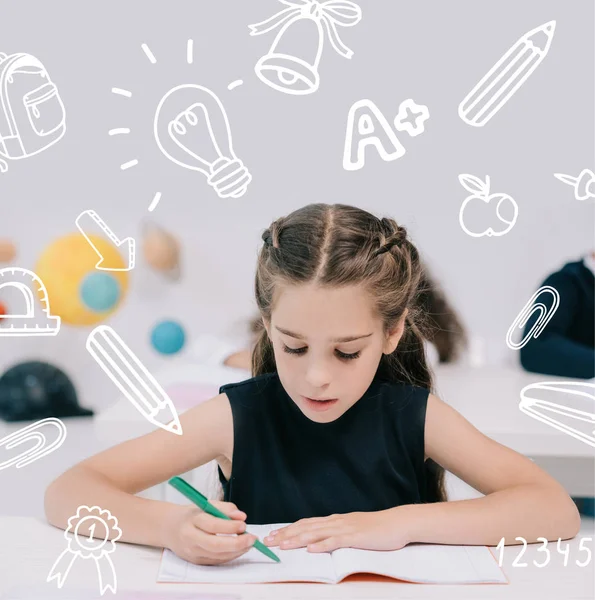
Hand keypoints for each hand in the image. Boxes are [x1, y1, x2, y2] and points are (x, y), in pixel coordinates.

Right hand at [163, 500, 256, 564]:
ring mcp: (192, 552)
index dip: (229, 526)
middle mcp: (190, 538)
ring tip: (249, 543)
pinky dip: (230, 556)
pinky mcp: (196, 561)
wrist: (170, 528)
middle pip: (214, 545)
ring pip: (217, 556)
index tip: (244, 524)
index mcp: (192, 520)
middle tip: (252, 538)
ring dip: (237, 551)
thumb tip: (241, 516)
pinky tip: (240, 549)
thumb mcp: (206, 504)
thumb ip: (225, 508)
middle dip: (236, 543)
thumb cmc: (192, 514)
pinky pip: (216, 561)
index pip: (212, 525)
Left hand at [263, 509, 410, 552]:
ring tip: (283, 545)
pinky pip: (336, 541)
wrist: (397, 523)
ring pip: (317, 533)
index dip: (288, 529)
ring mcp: (345, 528)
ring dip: (298, 539)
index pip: (306, 523)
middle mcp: (336, 521)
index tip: (273, 535)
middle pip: (306, 527)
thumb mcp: (352, 528)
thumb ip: (337, 532)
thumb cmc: (376, 529)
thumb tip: (321, 539)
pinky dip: (322, 544)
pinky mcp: (356, 536)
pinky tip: (311, 549)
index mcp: (335, 520)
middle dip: (286, 534)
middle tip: (268, 541)